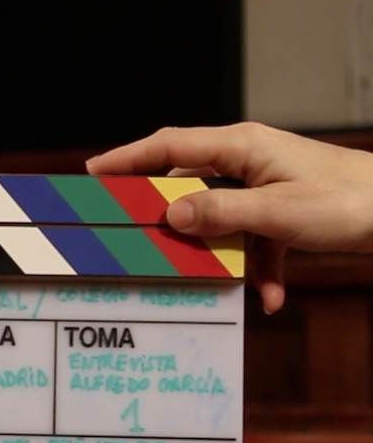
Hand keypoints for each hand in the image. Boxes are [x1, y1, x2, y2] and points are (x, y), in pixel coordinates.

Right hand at [86, 123, 372, 311]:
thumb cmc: (348, 203)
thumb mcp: (276, 212)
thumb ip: (219, 212)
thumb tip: (171, 214)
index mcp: (242, 146)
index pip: (170, 146)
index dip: (128, 158)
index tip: (94, 172)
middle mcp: (250, 159)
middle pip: (189, 179)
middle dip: (163, 208)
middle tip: (129, 227)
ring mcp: (269, 184)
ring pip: (222, 215)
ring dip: (218, 250)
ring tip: (202, 274)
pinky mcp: (288, 210)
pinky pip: (257, 237)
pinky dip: (258, 266)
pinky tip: (268, 296)